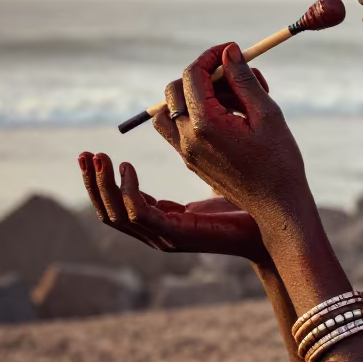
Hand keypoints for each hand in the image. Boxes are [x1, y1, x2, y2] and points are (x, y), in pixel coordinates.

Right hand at [79, 151, 269, 259]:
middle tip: (86, 154)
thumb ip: (196, 156)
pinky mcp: (177, 235)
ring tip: (99, 157)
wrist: (276, 224)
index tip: (95, 153)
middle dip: (92, 183)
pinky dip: (128, 192)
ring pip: (117, 215)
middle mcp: (161, 231)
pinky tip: (127, 168)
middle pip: (109, 212)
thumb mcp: (215, 172)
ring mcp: (167, 236)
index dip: (103, 180)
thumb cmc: (251, 199)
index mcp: (166, 219)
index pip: (121, 204)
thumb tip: (185, 124)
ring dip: (102, 186)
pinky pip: (141, 215)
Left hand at [152, 42, 314, 245]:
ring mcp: (186, 153)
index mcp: (206, 125)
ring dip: (194, 96)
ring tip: (234, 101)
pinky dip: (196, 114)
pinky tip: (230, 119)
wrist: (278, 208)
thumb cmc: (279, 163)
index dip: (211, 56)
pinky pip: (179, 128)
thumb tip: (229, 52)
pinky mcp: (191, 161)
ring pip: (170, 110)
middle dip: (203, 75)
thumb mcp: (268, 115)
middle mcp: (188, 139)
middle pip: (175, 89)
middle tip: (236, 78)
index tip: (231, 50)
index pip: (193, 75)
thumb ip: (244, 80)